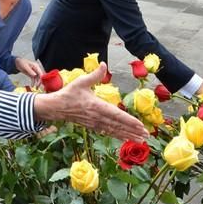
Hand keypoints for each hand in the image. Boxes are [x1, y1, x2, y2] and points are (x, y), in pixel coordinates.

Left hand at [15, 57, 43, 85]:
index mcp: (36, 66)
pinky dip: (33, 82)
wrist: (17, 62)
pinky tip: (32, 85)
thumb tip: (35, 75)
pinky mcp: (31, 74)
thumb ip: (30, 71)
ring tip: (36, 88)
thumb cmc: (22, 62)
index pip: (40, 73)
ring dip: (37, 83)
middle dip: (39, 82)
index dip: (41, 78)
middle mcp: (36, 69)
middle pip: (40, 76)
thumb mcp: (26, 66)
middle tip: (37, 87)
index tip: (39, 83)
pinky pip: (33, 79)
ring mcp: (34, 72)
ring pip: (37, 78)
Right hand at [33, 63, 147, 141]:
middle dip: (133, 131)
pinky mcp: (93, 126)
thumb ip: (95, 74)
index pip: (117, 115)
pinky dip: (118, 135)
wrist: (56, 108)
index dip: (129, 121)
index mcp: (97, 106)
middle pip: (119, 125)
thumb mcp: (81, 81)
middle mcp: (98, 117)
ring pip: (115, 130)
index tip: (140, 125)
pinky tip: (126, 138)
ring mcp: (95, 123)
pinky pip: (108, 132)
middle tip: (146, 136)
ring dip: (128, 135)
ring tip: (140, 139)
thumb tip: (104, 64)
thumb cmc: (69, 93)